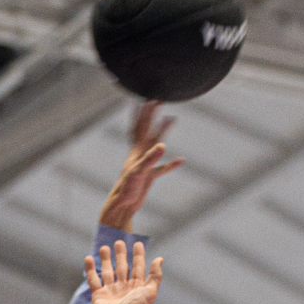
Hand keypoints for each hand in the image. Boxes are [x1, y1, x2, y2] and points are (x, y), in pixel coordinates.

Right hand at [84, 239, 163, 303]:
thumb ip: (155, 275)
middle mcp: (123, 288)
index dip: (138, 256)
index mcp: (136, 287)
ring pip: (107, 271)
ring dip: (106, 260)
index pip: (137, 267)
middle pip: (122, 267)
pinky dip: (90, 270)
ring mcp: (110, 291)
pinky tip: (88, 258)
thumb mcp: (150, 291)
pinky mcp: (99, 296)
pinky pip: (93, 280)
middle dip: (121, 255)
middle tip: (119, 243)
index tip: (138, 244)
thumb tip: (159, 259)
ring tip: (105, 248)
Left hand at [99, 102, 183, 230]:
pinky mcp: (148, 176)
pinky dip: (171, 164)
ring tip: (172, 119)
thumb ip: (150, 158)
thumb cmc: (126, 189)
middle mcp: (140, 154)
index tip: (150, 97)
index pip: (142, 126)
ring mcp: (144, 164)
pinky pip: (162, 168)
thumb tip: (163, 145)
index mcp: (136, 151)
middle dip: (152, 114)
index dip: (145, 112)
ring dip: (163, 131)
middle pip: (147, 129)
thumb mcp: (139, 172)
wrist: (122, 206)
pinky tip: (181, 160)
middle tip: (159, 99)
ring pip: (155, 144)